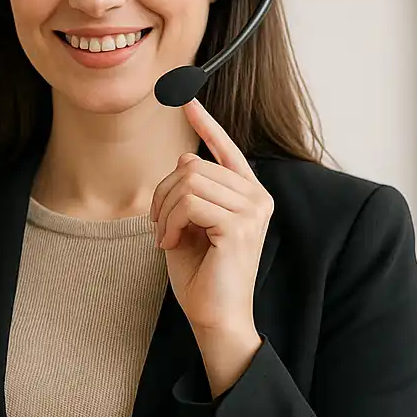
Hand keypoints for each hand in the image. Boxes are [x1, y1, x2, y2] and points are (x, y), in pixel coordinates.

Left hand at [150, 99, 273, 339]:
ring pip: (188, 181)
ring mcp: (252, 210)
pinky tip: (172, 243)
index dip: (205, 123)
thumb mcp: (190, 225)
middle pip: (193, 165)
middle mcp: (256, 198)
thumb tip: (185, 158)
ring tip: (166, 236)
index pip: (226, 150)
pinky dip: (170, 222)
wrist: (216, 317)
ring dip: (165, 209)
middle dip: (163, 193)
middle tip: (159, 226)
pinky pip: (189, 203)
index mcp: (247, 195)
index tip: (186, 98)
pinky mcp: (239, 226)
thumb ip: (190, 192)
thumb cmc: (202, 276)